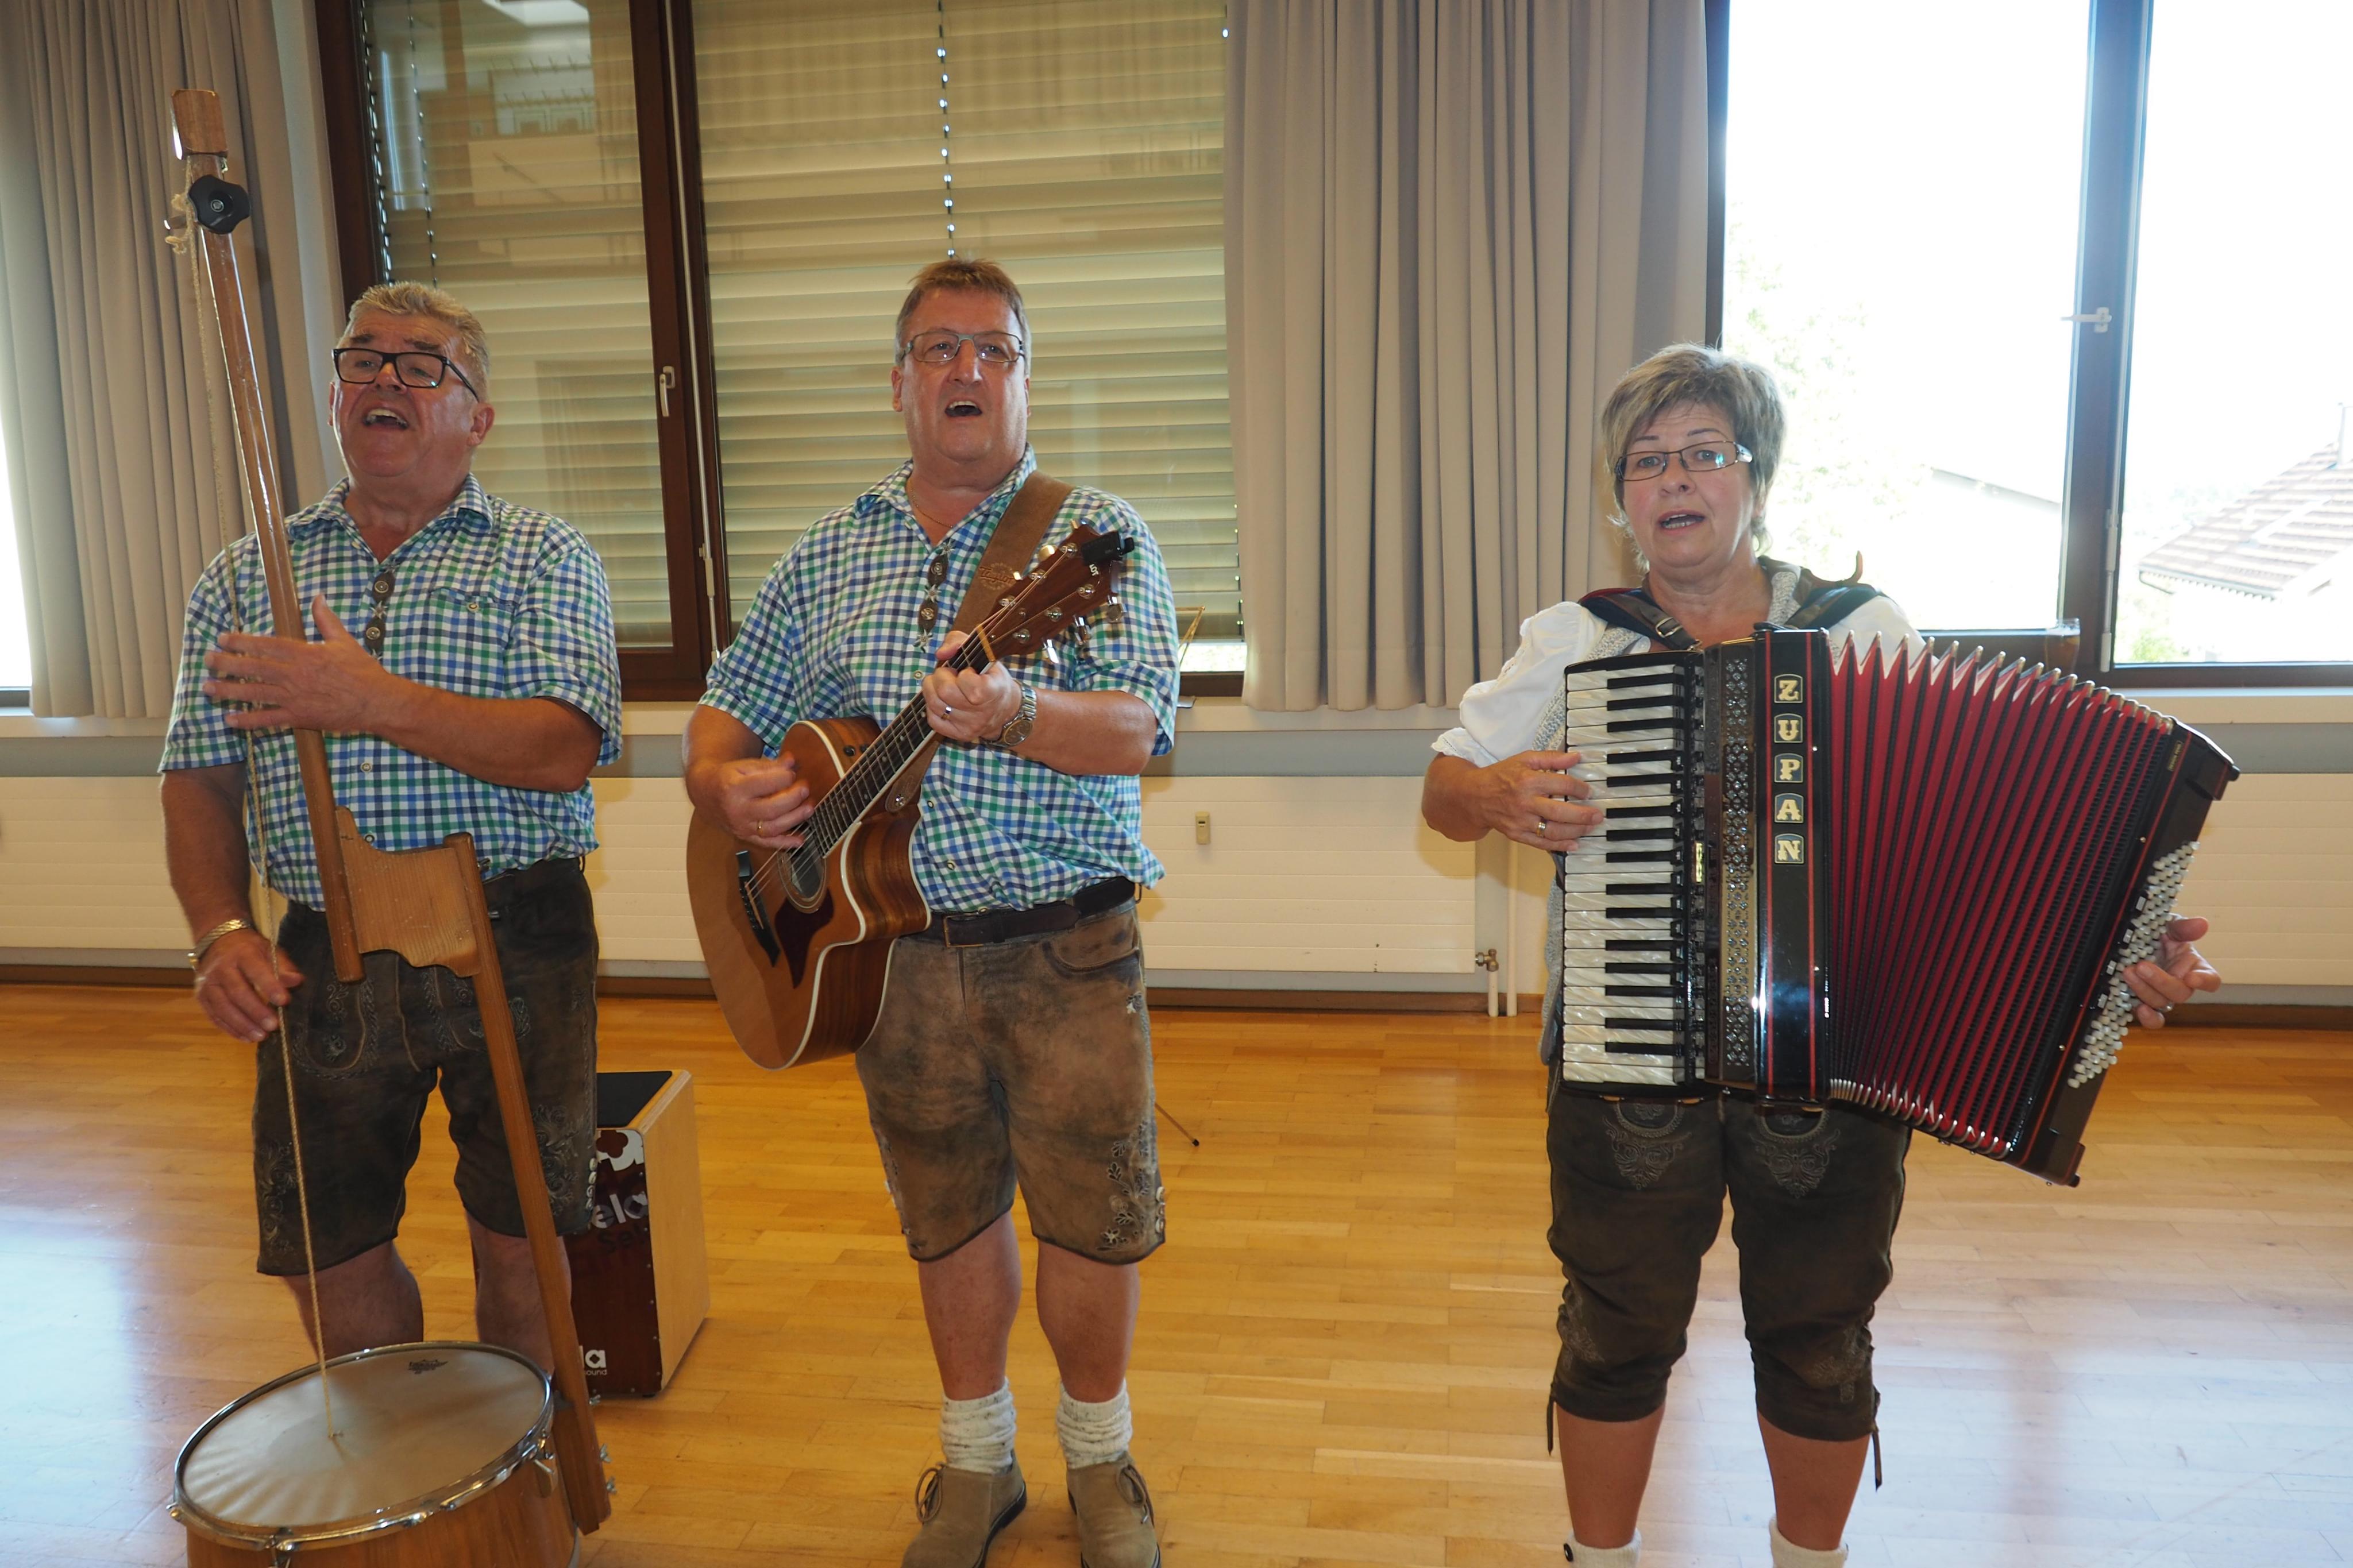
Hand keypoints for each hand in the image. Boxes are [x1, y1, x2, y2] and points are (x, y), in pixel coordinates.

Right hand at [193, 928, 303, 1043]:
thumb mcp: (268, 949)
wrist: (217, 943)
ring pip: (223, 1007)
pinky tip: (246, 1037)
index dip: (270, 986)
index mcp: (241, 953)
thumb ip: (282, 966)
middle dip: (256, 1011)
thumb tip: (296, 981)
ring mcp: (208, 984)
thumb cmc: (248, 949)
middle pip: (237, 992)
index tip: (284, 1001)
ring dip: (242, 1025)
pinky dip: (230, 1028)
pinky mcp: (202, 997)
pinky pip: (214, 1016)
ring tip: (260, 1036)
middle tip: (273, 1026)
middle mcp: (221, 969)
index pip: (256, 970)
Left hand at [203, 594, 396, 733]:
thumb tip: (318, 597)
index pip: (265, 645)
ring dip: (229, 690)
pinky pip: (268, 720)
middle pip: (253, 668)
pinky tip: (230, 720)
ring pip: (254, 693)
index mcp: (304, 654)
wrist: (377, 702)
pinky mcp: (300, 717)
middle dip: (227, 664)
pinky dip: (248, 721)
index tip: (223, 639)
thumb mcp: (345, 641)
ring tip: (208, 688)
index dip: (241, 641)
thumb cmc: (363, 671)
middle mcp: (294, 675)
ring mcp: (295, 698)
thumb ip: (326, 620)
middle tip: (207, 661)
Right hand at [690, 753, 810, 849]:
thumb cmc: (729, 776)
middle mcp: (737, 810)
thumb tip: (793, 762)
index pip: (765, 784)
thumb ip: (770, 765)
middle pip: (771, 808)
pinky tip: (800, 840)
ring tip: (809, 808)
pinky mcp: (745, 836)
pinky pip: (767, 843)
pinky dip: (785, 843)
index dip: (784, 777)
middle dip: (793, 798)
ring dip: (795, 819)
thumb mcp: (745, 765)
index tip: (792, 773)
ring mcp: (741, 826)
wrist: (705, 792)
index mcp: (734, 787)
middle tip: (806, 788)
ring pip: (772, 827)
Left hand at [923, 631, 1022, 745]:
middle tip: (948, 675)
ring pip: (935, 705)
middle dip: (940, 678)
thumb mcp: (982, 653)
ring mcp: (970, 726)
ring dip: (932, 690)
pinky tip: (942, 701)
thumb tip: (941, 653)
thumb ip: (958, 641)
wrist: (1005, 710)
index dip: (962, 673)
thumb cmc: (991, 678)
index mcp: (992, 692)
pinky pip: (933, 720)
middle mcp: (982, 713)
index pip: (967, 681)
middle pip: (945, 693)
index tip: (968, 673)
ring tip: (942, 686)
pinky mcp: (959, 735)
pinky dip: (932, 707)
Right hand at [1481, 750, 1600, 851]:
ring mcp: (1521, 821)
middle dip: (1583, 814)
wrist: (1474, 796)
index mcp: (1528, 780)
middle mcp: (1525, 802)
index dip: (1579, 788)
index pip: (1562, 784)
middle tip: (1598, 815)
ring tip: (1589, 827)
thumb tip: (1575, 757)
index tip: (1588, 791)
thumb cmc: (1500, 776)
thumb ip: (1551, 758)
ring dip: (1575, 831)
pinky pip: (1541, 843)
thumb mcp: (1524, 759)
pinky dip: (1559, 845)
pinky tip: (1573, 844)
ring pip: (1553, 830)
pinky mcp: (1516, 834)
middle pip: (1560, 811)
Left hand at [2121, 914, 2220, 1028]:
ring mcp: (2163, 996)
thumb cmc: (2160, 935)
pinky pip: (2151, 1017)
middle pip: (2180, 993)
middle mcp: (2181, 985)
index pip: (2210, 979)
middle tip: (2141, 966)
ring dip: (2144, 990)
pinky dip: (2146, 1017)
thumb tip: (2201, 923)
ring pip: (2161, 1003)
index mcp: (2195, 967)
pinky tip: (2137, 1008)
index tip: (2191, 977)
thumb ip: (2183, 927)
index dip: (2204, 981)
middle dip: (2161, 981)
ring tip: (2128, 972)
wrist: (2135, 943)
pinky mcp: (2145, 1003)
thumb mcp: (2169, 927)